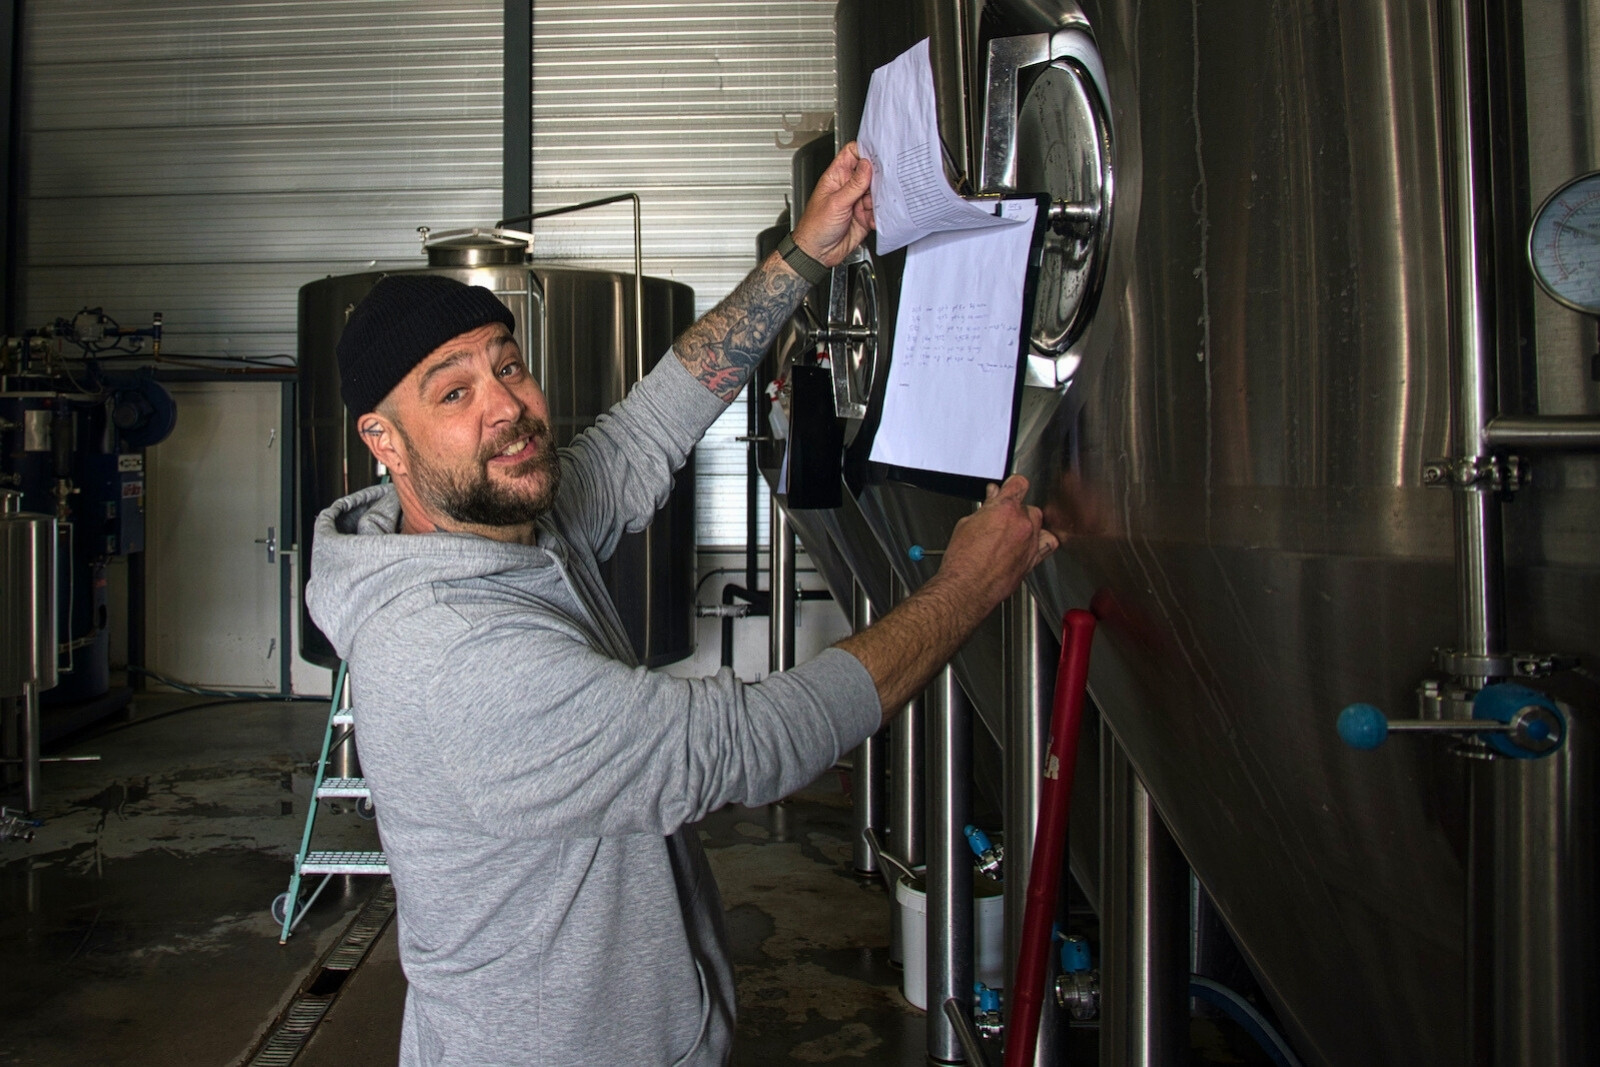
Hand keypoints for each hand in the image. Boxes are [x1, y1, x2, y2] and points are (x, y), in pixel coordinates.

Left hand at [792, 142, 874, 267]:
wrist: (817, 254)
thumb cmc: (815, 228)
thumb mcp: (836, 203)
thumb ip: (854, 184)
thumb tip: (866, 165)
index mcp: (836, 177)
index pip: (852, 154)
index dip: (864, 151)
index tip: (876, 155)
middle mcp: (848, 188)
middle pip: (869, 173)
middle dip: (877, 177)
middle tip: (881, 183)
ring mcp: (857, 202)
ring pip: (876, 192)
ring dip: (879, 198)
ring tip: (875, 206)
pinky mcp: (864, 217)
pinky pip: (878, 211)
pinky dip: (879, 215)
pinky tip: (873, 219)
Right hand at [934, 475, 1057, 612]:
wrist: (967, 589)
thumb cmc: (962, 562)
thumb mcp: (966, 525)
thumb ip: (984, 510)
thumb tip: (991, 501)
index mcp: (1005, 509)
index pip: (1018, 484)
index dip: (1013, 484)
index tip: (1010, 487)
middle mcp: (1022, 524)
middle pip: (1028, 507)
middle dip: (1015, 510)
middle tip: (999, 518)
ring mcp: (1030, 543)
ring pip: (1038, 524)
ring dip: (1027, 525)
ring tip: (1012, 532)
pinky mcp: (1032, 560)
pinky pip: (1047, 545)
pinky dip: (1041, 541)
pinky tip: (1031, 543)